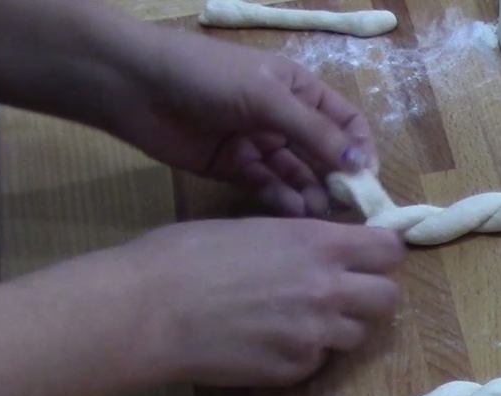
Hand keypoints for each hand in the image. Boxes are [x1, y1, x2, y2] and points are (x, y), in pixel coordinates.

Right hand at [111, 218, 404, 385]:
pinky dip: (303, 354)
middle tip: (342, 295)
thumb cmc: (185, 254)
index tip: (367, 259)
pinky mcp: (295, 370)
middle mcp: (329, 289)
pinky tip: (267, 342)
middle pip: (388, 299)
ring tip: (298, 320)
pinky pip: (318, 362)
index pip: (390, 250)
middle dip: (371, 296)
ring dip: (338, 328)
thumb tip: (323, 251)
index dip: (381, 255)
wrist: (148, 310)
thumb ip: (301, 242)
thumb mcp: (254, 228)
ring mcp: (315, 335)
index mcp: (320, 244)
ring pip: (358, 335)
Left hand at [113, 29, 374, 216]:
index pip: (345, 122)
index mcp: (298, 89)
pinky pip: (268, 186)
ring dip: (311, 193)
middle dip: (337, 179)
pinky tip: (292, 211)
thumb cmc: (207, 77)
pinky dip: (282, 199)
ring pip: (297, 174)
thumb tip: (361, 164)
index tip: (366, 181)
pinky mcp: (234, 167)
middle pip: (323, 153)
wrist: (134, 85)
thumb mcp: (268, 97)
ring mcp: (259, 143)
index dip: (360, 149)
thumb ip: (315, 133)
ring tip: (318, 213)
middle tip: (347, 209)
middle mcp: (283, 117)